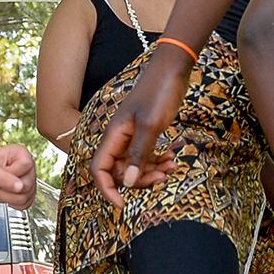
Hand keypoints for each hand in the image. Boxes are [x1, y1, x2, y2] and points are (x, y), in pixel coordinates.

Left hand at [0, 144, 36, 207]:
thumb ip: (4, 178)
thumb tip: (20, 187)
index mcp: (21, 154)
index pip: (26, 166)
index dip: (11, 174)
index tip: (0, 171)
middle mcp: (27, 167)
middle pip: (27, 185)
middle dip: (8, 188)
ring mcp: (28, 181)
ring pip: (26, 197)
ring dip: (8, 196)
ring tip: (0, 187)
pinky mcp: (26, 193)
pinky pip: (25, 204)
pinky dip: (13, 203)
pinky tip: (5, 194)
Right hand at [92, 49, 188, 205]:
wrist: (172, 69)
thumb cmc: (159, 92)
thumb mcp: (150, 125)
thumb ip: (138, 154)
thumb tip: (127, 182)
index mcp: (113, 135)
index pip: (99, 169)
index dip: (107, 189)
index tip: (123, 204)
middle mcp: (119, 138)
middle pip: (119, 171)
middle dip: (138, 180)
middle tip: (161, 178)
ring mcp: (132, 136)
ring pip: (135, 165)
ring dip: (151, 171)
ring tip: (171, 167)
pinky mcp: (146, 133)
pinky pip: (146, 155)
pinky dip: (158, 161)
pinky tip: (173, 159)